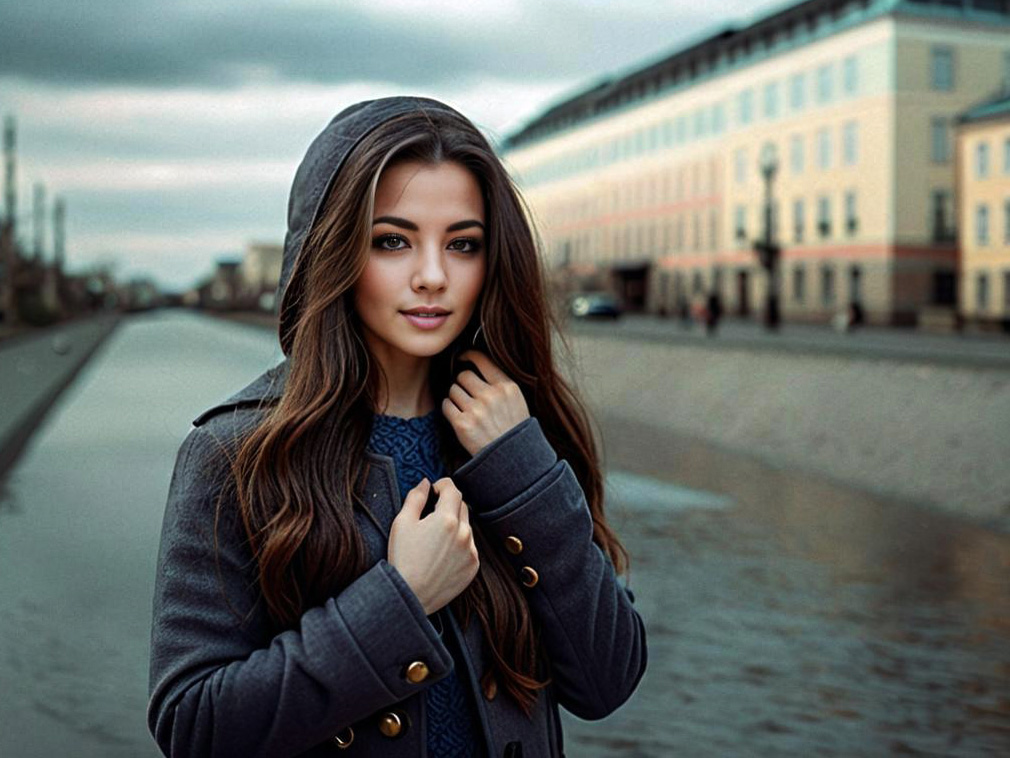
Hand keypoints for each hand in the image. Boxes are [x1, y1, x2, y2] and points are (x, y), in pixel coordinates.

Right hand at [387, 477, 478, 615]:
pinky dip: (460, 545)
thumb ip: (415, 497)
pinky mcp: (473, 566)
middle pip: (461, 506)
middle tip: (431, 515)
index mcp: (446, 519)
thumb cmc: (402, 558)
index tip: (435, 490)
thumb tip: (425, 482)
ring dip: (455, 526)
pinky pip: (470, 547)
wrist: (410, 595)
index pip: (453, 490)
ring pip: (467, 527)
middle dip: (448, 505)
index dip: (443, 485)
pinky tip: (442, 555)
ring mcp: (471, 551)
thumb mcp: (402, 523)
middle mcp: (464, 534)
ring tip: (434, 541)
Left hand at [442, 350, 529, 456]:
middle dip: (462, 383)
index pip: (481, 359)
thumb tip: (474, 363)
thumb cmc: (512, 428)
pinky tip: (459, 416)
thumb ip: (499, 383)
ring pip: (453, 390)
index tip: (462, 358)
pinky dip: (449, 409)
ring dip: (455, 397)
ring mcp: (476, 410)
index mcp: (506, 387)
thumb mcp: (516, 400)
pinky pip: (446, 405)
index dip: (468, 355)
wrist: (511, 458)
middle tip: (467, 394)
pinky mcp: (462, 424)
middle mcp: (491, 396)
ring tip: (466, 409)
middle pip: (463, 375)